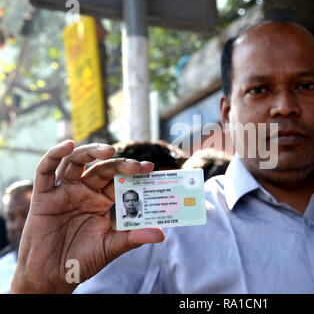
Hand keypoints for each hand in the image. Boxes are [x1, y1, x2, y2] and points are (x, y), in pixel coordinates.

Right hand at [10, 140, 164, 292]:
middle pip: (102, 168)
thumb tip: (161, 234)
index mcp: (102, 201)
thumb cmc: (81, 261)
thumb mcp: (110, 248)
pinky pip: (45, 171)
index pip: (120, 180)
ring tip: (108, 151)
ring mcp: (64, 192)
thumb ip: (132, 238)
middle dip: (119, 164)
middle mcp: (85, 192)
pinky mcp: (43, 196)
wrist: (51, 276)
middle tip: (136, 165)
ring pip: (76, 162)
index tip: (150, 168)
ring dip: (91, 152)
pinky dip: (54, 155)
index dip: (133, 172)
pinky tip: (67, 146)